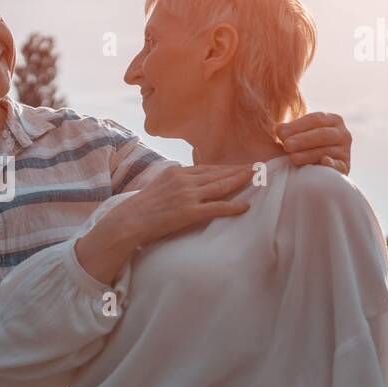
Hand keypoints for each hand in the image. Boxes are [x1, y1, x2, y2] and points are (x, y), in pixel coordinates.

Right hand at [120, 163, 254, 246]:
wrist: (130, 220)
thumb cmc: (143, 207)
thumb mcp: (159, 185)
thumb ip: (175, 182)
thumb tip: (188, 182)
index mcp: (177, 172)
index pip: (208, 168)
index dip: (226, 168)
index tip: (240, 166)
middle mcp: (185, 180)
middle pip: (218, 174)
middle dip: (239, 171)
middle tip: (257, 168)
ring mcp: (188, 196)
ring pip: (221, 186)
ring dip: (241, 182)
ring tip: (256, 179)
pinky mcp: (190, 212)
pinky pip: (217, 208)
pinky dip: (233, 206)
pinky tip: (245, 206)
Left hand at [277, 111, 351, 173]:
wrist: (315, 169)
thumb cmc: (303, 146)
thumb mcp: (298, 133)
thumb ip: (288, 129)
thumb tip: (279, 129)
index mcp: (333, 120)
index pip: (316, 119)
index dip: (297, 126)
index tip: (280, 133)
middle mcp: (343, 134)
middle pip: (322, 134)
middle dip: (303, 140)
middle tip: (286, 145)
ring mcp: (345, 151)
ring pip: (327, 151)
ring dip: (308, 154)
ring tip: (292, 158)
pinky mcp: (345, 167)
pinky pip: (339, 166)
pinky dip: (332, 164)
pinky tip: (323, 161)